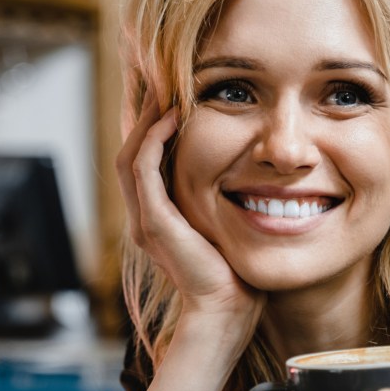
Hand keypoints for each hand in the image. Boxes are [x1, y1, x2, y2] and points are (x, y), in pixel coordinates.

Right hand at [116, 96, 263, 352]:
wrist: (227, 312)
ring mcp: (146, 220)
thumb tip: (258, 179)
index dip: (155, 126)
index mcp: (160, 218)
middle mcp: (146, 216)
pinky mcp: (155, 222)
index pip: (148, 160)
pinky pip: (144, 170)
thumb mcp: (230, 229)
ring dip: (145, 118)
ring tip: (160, 88)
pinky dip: (154, 140)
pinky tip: (171, 116)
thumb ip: (229, 205)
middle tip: (157, 78)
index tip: (173, 94)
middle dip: (143, 113)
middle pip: (131, 150)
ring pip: (132, 154)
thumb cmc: (237, 277)